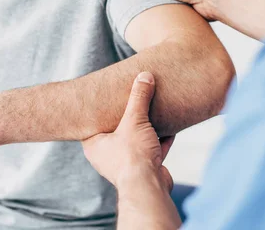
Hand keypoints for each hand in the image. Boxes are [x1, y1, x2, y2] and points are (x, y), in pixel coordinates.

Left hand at [82, 72, 174, 190]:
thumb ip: (139, 97)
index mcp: (94, 145)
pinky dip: (161, 140)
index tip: (110, 96)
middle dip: (129, 118)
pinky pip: (152, 150)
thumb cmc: (132, 156)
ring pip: (137, 140)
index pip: (94, 122)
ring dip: (147, 128)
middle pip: (118, 130)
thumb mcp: (134, 120)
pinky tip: (171, 127)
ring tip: (154, 111)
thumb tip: (144, 76)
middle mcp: (107, 156)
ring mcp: (126, 163)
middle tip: (133, 100)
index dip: (102, 109)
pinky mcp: (144, 169)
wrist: (148, 187)